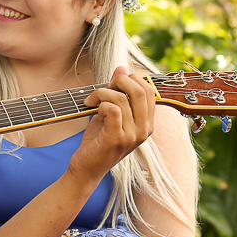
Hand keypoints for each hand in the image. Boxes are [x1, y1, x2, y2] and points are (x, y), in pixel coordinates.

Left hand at [68, 68, 154, 185]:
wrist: (87, 168)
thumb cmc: (98, 141)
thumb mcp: (110, 113)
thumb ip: (118, 92)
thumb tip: (121, 68)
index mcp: (147, 123)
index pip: (149, 90)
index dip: (131, 79)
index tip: (114, 85)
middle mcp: (144, 130)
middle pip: (140, 90)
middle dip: (119, 81)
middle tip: (104, 89)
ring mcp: (132, 135)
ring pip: (122, 98)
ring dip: (101, 93)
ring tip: (92, 101)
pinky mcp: (117, 138)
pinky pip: (112, 109)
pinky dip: (100, 104)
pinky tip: (93, 111)